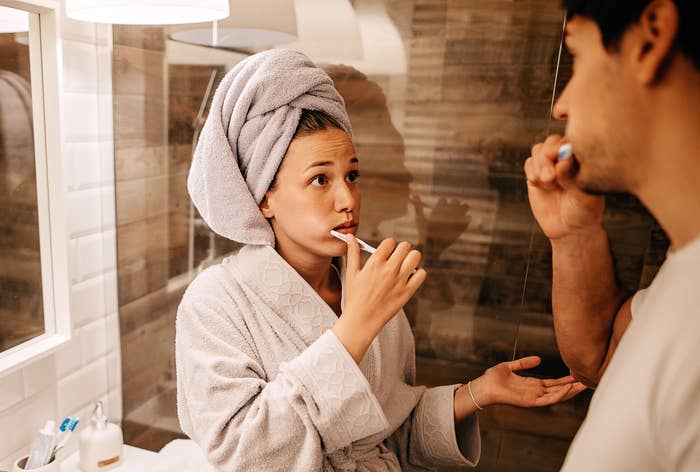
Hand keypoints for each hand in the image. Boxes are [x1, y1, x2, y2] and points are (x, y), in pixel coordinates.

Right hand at [333, 235, 426, 362]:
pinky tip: (410, 277)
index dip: (389, 246)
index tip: (387, 252)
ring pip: (416, 256)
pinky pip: (421, 274)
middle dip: (401, 250)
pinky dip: (418, 273)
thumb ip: (353, 252)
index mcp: (375, 263)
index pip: (390, 242)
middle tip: (397, 258)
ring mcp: (400, 280)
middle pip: (405, 246)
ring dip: (411, 258)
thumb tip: (350, 236)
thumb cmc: (355, 297)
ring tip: (405, 265)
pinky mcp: (408, 291)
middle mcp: (389, 269)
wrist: (361, 320)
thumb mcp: (351, 273)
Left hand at [454, 356, 585, 420]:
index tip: (578, 374)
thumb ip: (524, 363)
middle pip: (559, 389)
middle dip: (573, 385)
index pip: (554, 383)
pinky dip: (559, 395)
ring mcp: (534, 398)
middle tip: (589, 380)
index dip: (566, 379)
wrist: (484, 386)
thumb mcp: (511, 367)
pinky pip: (547, 399)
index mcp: (532, 385)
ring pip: (557, 395)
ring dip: (571, 391)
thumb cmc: (494, 378)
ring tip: (584, 385)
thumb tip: (539, 359)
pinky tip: (568, 389)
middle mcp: (535, 392)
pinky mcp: (530, 402)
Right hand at [524, 135, 604, 239]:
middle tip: (550, 178)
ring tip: (547, 183)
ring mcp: (549, 166)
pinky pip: (529, 163)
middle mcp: (566, 158)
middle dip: (548, 158)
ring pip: (538, 150)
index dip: (563, 149)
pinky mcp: (535, 176)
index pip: (571, 140)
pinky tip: (540, 185)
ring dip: (540, 165)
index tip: (563, 165)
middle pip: (552, 142)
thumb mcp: (585, 197)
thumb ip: (574, 177)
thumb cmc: (585, 212)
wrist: (569, 229)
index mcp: (583, 158)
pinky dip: (531, 172)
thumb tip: (563, 160)